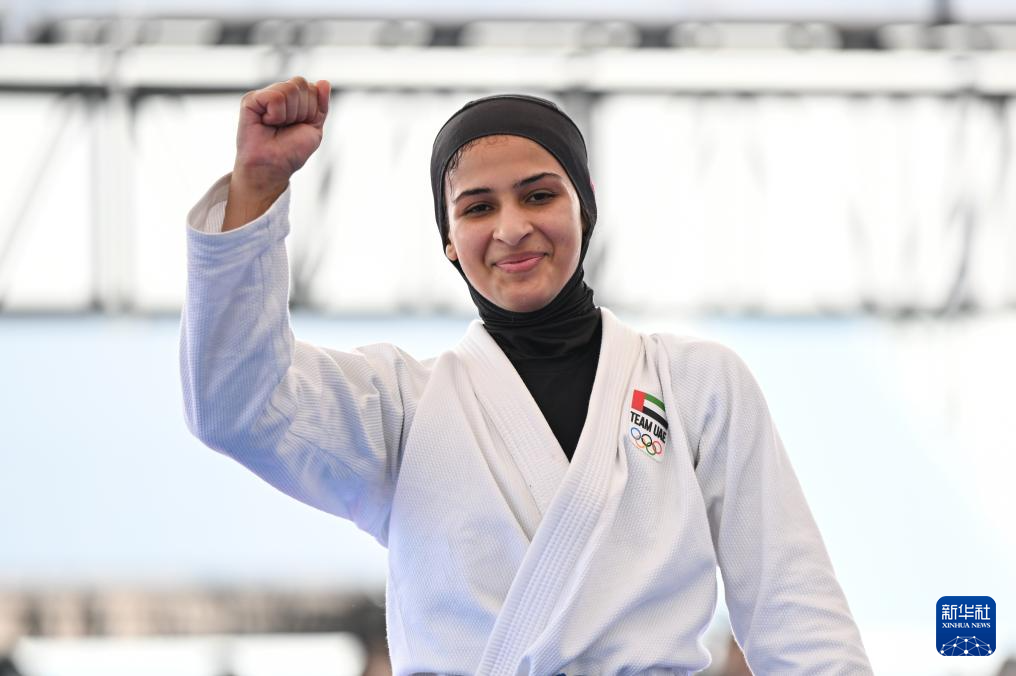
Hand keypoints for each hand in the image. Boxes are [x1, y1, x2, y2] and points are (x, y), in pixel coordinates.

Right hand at [223, 76, 330, 230]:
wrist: (273, 166)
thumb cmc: (291, 151)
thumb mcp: (315, 127)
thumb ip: (321, 104)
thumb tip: (324, 81)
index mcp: (294, 99)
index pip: (311, 87)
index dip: (311, 109)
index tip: (301, 125)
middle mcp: (278, 94)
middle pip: (301, 84)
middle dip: (302, 111)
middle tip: (288, 127)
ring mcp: (264, 96)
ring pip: (289, 89)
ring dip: (289, 114)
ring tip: (277, 126)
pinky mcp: (251, 100)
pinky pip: (274, 97)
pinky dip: (277, 115)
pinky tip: (267, 123)